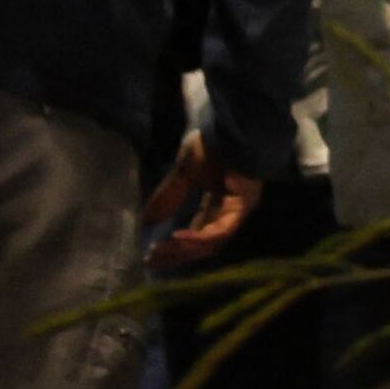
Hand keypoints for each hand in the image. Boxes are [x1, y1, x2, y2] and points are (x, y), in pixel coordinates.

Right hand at [142, 135, 257, 268]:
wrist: (234, 126)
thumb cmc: (213, 144)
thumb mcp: (183, 172)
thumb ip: (169, 196)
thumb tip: (147, 221)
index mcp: (219, 204)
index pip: (196, 233)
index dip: (175, 246)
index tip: (151, 256)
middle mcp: (230, 211)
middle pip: (203, 243)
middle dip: (177, 254)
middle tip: (152, 262)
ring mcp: (238, 210)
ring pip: (211, 241)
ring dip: (185, 249)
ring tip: (160, 252)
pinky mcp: (242, 205)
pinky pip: (221, 229)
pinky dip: (200, 237)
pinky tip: (178, 238)